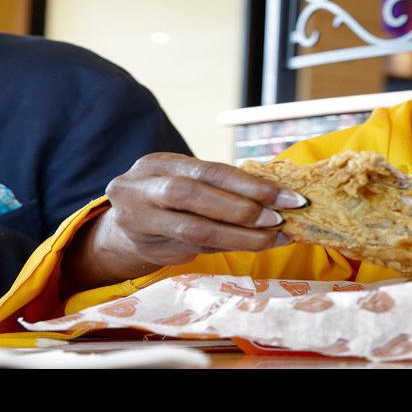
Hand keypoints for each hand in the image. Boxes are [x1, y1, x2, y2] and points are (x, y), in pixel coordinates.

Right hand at [63, 153, 306, 290]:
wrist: (124, 229)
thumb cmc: (170, 200)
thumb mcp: (189, 181)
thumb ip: (223, 187)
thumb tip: (280, 198)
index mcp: (158, 163)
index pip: (209, 170)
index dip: (250, 184)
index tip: (287, 196)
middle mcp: (140, 188)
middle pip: (193, 195)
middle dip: (242, 208)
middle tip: (278, 219)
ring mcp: (137, 219)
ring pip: (195, 229)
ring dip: (241, 235)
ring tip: (273, 238)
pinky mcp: (146, 247)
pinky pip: (195, 248)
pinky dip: (229, 247)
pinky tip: (255, 245)